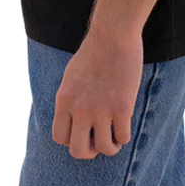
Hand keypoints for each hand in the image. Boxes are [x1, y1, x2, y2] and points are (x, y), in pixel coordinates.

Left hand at [52, 30, 143, 159]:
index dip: (72, 139)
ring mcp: (101, 110)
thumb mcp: (71, 76)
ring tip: (114, 137)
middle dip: (89, 151)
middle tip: (98, 141)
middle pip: (78, 151)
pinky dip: (124, 136)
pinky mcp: (122, 108)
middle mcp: (79, 109)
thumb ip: (70, 99)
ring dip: (110, 146)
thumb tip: (73, 121)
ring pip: (104, 148)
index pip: (60, 138)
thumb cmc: (94, 51)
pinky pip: (122, 137)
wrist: (113, 34)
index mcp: (64, 100)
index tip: (83, 132)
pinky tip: (124, 126)